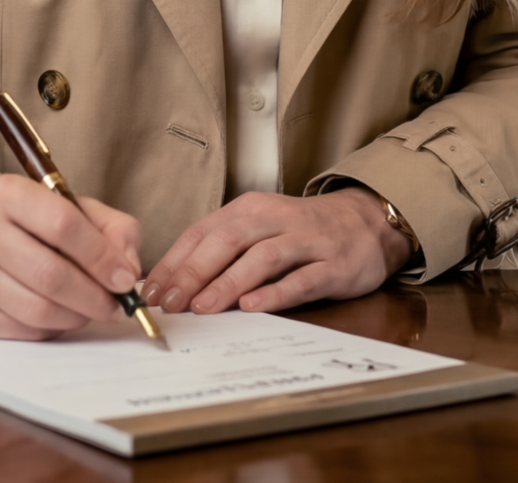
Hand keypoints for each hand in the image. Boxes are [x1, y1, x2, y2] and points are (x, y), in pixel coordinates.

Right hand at [0, 175, 144, 340]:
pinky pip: (20, 330)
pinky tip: (58, 316)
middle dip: (93, 297)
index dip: (101, 256)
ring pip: (36, 309)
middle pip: (50, 274)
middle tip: (114, 307)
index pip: (63, 224)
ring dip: (75, 317)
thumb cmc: (30, 227)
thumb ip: (113, 229)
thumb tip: (127, 268)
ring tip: (89, 311)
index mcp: (9, 193)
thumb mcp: (74, 210)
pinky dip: (49, 329)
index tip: (124, 279)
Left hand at [141, 188, 410, 315]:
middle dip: (193, 272)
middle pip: (227, 241)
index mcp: (249, 209)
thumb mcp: (259, 229)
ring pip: (262, 258)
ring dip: (228, 283)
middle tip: (170, 302)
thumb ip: (223, 250)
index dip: (174, 261)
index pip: (203, 232)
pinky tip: (252, 307)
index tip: (151, 290)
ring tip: (202, 307)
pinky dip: (275, 292)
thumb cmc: (301, 231)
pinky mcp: (333, 264)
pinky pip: (302, 279)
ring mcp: (306, 241)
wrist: (366, 222)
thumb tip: (175, 283)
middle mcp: (274, 219)